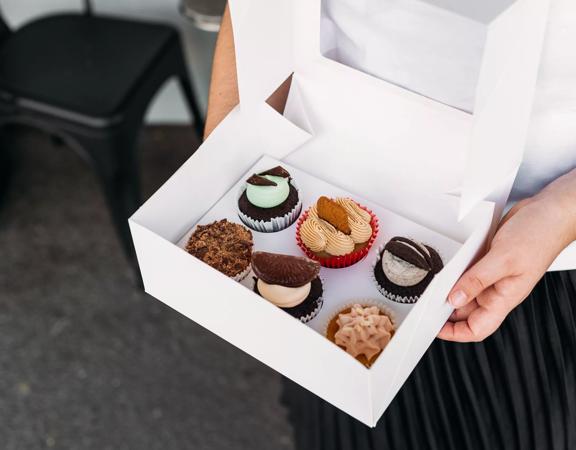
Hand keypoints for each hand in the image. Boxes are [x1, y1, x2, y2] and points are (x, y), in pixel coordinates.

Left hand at [439, 171, 575, 342]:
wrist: (549, 211)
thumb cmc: (540, 235)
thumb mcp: (504, 259)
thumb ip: (478, 279)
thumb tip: (455, 298)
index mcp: (504, 298)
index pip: (477, 328)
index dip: (455, 333)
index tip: (434, 328)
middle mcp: (497, 290)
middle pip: (465, 311)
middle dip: (444, 310)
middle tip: (423, 303)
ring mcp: (492, 275)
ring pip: (464, 289)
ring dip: (448, 288)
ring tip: (430, 285)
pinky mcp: (488, 260)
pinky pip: (466, 272)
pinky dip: (454, 271)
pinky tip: (444, 266)